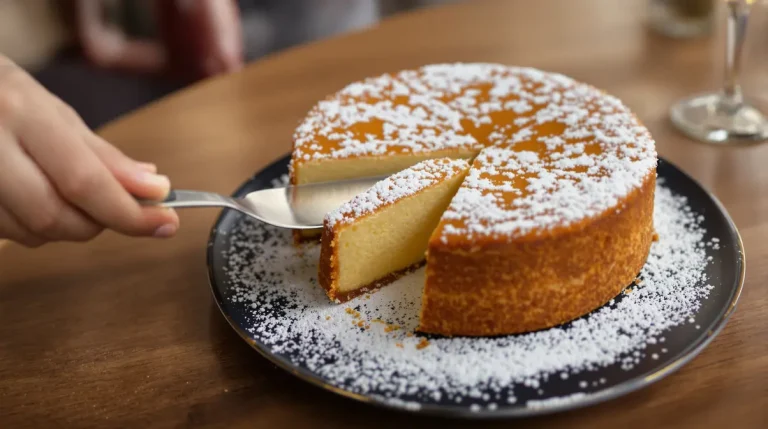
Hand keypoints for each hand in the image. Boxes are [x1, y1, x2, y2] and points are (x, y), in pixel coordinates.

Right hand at [0, 55, 178, 246]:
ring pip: (30, 232)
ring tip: (71, 198)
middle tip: (118, 209)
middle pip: (54, 216)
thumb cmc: (1, 94)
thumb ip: (102, 154)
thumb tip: (153, 186)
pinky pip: (7, 232)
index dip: (129, 212)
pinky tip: (38, 200)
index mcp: (21, 113)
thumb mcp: (52, 110)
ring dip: (66, 228)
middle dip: (98, 223)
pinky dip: (35, 228)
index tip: (166, 222)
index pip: (84, 181)